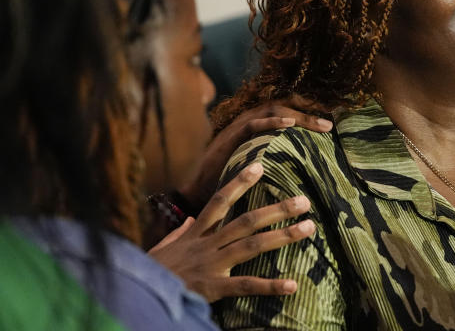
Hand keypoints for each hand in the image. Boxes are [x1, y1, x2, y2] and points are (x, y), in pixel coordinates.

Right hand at [150, 162, 315, 301]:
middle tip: (304, 200)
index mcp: (195, 235)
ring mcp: (211, 265)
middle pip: (246, 221)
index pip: (219, 202)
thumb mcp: (163, 250)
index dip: (239, 182)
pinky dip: (270, 286)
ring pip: (252, 245)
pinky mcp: (213, 288)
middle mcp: (206, 245)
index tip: (260, 165)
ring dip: (283, 236)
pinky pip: (246, 286)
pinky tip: (292, 285)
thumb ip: (179, 233)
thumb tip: (190, 220)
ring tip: (309, 227)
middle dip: (276, 209)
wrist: (137, 297)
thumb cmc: (151, 274)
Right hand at [179, 102, 331, 207]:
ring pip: (272, 110)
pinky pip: (253, 124)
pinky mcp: (229, 137)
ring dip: (300, 115)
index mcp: (259, 126)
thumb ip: (278, 160)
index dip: (309, 110)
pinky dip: (272, 121)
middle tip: (333, 120)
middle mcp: (249, 121)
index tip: (332, 120)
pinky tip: (289, 124)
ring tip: (322, 124)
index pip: (287, 109)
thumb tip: (306, 167)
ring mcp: (239, 127)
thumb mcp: (259, 167)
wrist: (196, 192)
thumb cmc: (229, 182)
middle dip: (310, 108)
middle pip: (284, 104)